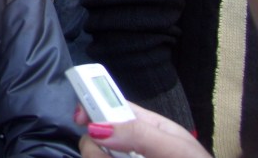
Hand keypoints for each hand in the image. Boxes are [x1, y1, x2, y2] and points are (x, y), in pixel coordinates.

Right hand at [74, 104, 209, 157]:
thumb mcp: (176, 150)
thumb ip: (139, 134)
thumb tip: (96, 128)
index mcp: (146, 127)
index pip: (110, 107)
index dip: (90, 106)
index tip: (80, 119)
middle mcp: (128, 148)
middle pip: (93, 141)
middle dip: (95, 151)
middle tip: (108, 157)